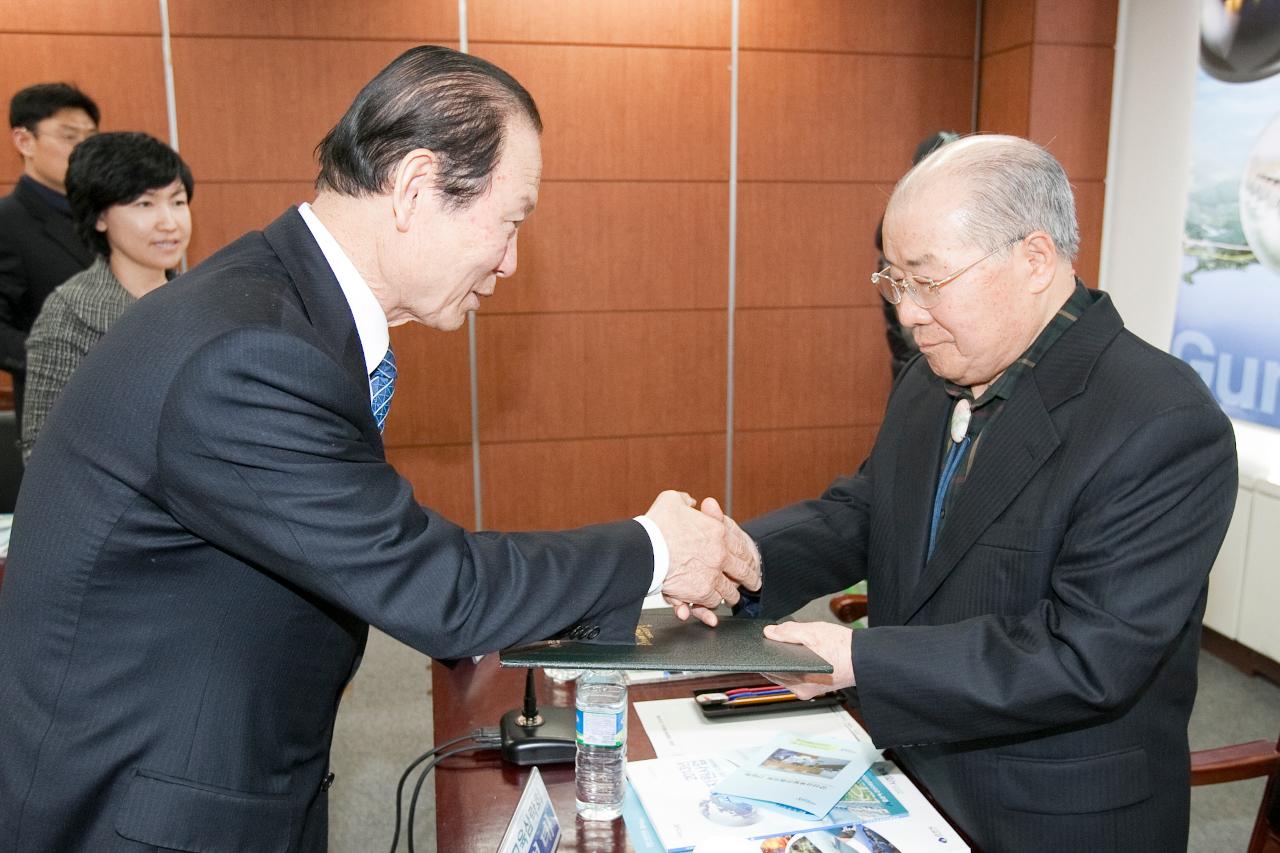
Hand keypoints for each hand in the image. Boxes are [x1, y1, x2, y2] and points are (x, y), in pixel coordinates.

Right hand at [646, 491, 757, 626]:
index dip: (748, 557)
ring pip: (729, 591)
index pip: (741, 547)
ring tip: (730, 598)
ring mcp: (712, 575)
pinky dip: (711, 607)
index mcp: (718, 532)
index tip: (751, 563)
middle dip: (750, 579)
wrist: (644, 548)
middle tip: (753, 584)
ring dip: (730, 595)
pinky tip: (712, 609)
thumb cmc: (656, 525)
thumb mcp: (671, 500)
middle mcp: (720, 555)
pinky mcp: (700, 592)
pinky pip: (712, 602)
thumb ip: (684, 500)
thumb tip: (690, 501)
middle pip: (743, 572)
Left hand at [761, 621, 854, 699]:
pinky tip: (797, 651)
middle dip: (772, 657)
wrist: (865, 658)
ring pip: (786, 674)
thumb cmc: (843, 648)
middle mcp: (802, 690)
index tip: (757, 645)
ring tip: (784, 644)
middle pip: (777, 672)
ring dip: (783, 661)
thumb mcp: (812, 632)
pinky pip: (796, 675)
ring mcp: (809, 690)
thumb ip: (788, 632)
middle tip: (770, 640)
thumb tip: (769, 632)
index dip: (762, 656)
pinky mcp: (815, 686)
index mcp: (799, 681)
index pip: (769, 670)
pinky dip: (794, 664)